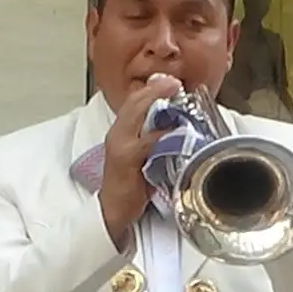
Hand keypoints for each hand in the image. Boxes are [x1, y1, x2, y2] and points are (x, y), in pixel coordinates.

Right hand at [99, 76, 180, 247]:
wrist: (113, 211)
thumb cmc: (131, 186)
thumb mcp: (143, 158)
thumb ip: (155, 141)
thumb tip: (178, 127)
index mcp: (121, 133)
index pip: (132, 103)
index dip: (150, 89)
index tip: (169, 80)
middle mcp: (117, 135)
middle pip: (133, 104)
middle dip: (154, 90)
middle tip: (173, 82)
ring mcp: (120, 146)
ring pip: (136, 116)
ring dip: (155, 102)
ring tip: (173, 92)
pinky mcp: (126, 160)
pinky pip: (145, 142)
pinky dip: (160, 134)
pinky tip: (174, 128)